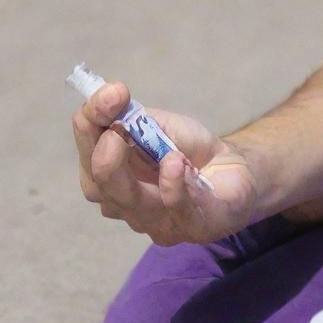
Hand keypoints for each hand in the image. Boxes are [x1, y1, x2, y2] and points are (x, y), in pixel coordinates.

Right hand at [72, 81, 261, 245]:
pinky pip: (178, 212)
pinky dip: (174, 187)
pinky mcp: (195, 228)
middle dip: (104, 158)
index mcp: (110, 181)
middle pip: (99, 188)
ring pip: (133, 204)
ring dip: (140, 173)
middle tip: (116, 130)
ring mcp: (159, 224)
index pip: (86, 158)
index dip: (89, 126)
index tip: (112, 94)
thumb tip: (107, 95)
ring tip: (159, 148)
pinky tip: (177, 164)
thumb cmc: (188, 148)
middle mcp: (127, 208)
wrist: (236, 167)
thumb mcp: (153, 123)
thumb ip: (125, 114)